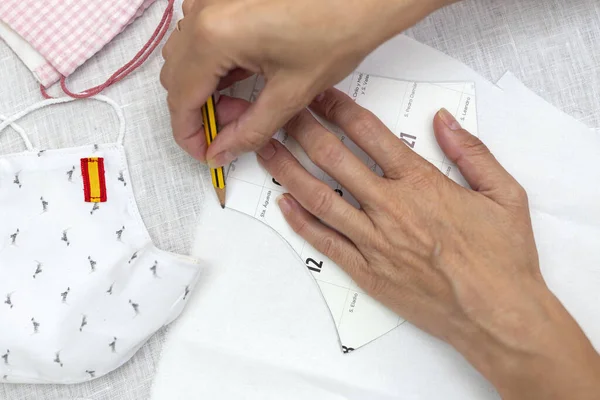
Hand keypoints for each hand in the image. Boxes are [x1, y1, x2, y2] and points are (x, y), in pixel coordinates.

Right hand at [160, 0, 450, 164]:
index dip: (188, 134)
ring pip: (186, 55)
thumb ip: (249, 130)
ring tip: (243, 104)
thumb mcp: (291, 93)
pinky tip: (244, 74)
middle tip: (230, 131)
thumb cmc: (338, 27)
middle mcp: (203, 10)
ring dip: (205, 86)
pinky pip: (202, 34)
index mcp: (214, 35)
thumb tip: (221, 152)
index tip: (204, 152)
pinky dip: (214, 61)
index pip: (180, 98)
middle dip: (198, 110)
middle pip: (176, 76)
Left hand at [254, 89, 599, 398]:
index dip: (339, 110)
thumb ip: (472, 152)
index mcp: (421, 183)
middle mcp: (389, 207)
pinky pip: (324, 242)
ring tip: (266, 150)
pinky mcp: (366, 272)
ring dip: (288, 171)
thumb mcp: (505, 194)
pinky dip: (300, 222)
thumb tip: (443, 120)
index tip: (321, 97)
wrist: (497, 315)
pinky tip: (283, 203)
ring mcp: (373, 241)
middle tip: (284, 113)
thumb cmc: (503, 257)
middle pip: (334, 159)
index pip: (368, 134)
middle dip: (304, 130)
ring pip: (319, 198)